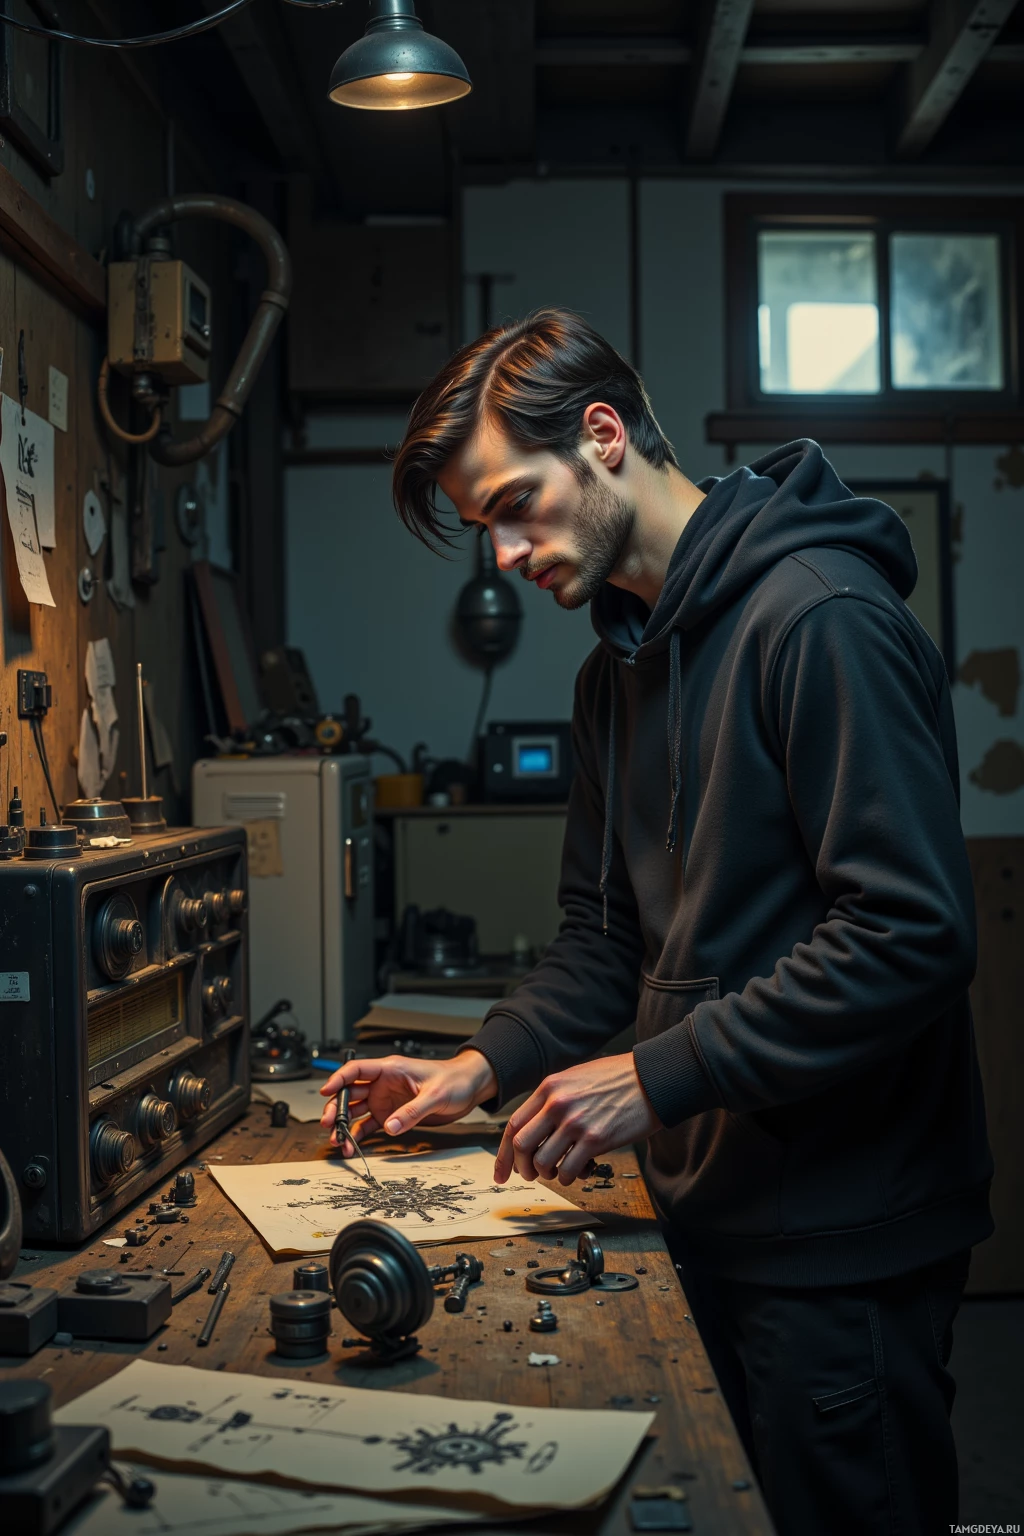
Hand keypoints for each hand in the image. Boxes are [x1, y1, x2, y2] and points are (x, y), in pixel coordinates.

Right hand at [319, 1049, 497, 1151]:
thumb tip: (390, 1127)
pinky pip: (369, 1125)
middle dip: (336, 1108)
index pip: (356, 1070)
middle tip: (328, 1124)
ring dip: (344, 1125)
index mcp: (390, 1069)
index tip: (326, 1091)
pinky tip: (351, 1146)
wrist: (468, 1087)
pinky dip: (358, 1135)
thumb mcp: (435, 1094)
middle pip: (350, 1093)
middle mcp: (383, 1084)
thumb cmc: (454, 1079)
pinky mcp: (391, 1115)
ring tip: (337, 1141)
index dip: (338, 1079)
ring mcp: (385, 1100)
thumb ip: (412, 1111)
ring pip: (356, 1111)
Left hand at [494, 1054, 660, 1185]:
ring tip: (559, 1171)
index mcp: (549, 1088)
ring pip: (542, 1162)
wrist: (651, 1078)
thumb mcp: (575, 1078)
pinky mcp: (596, 1139)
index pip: (513, 1126)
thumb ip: (553, 1099)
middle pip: (521, 1146)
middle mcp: (557, 1104)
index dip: (504, 1154)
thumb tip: (536, 1128)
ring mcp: (575, 1122)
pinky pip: (568, 1170)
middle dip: (521, 1168)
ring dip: (548, 1174)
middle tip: (530, 1176)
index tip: (502, 1172)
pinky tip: (579, 1171)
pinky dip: (569, 1177)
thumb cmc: (618, 1078)